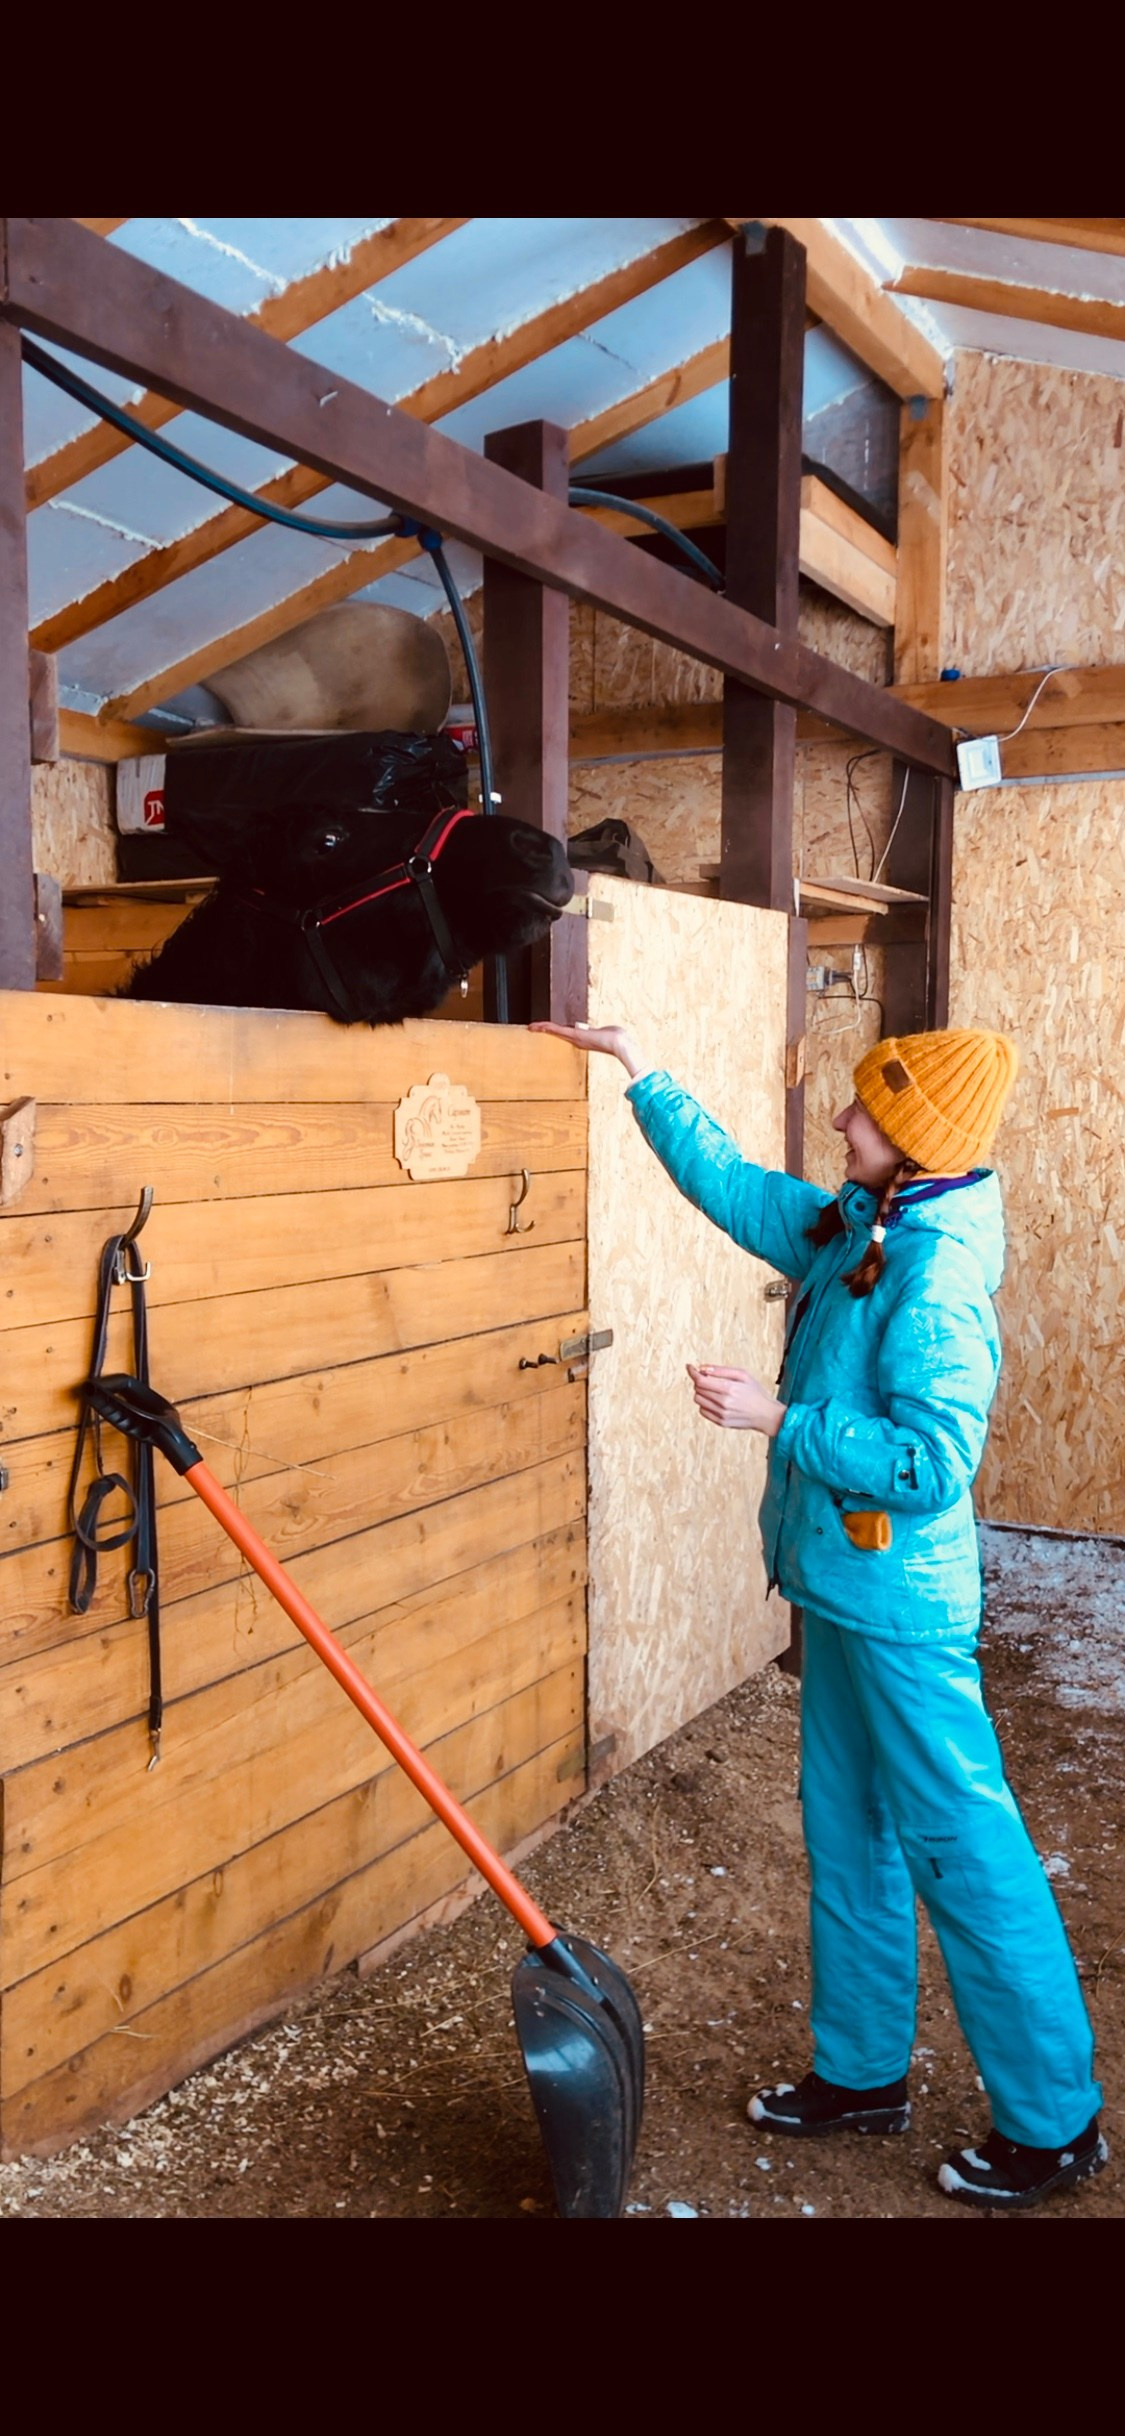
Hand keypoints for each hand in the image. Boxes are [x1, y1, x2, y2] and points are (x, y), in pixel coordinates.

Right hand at [529, 1020, 649, 1077]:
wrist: (618, 1044)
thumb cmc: (616, 1038)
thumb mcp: (609, 1032)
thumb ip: (608, 1032)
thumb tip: (614, 1032)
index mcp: (583, 1038)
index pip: (566, 1033)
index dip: (556, 1031)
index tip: (547, 1029)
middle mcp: (577, 1039)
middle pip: (557, 1032)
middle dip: (545, 1030)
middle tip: (533, 1028)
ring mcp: (574, 1037)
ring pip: (554, 1031)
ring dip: (542, 1028)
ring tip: (532, 1027)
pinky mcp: (573, 1035)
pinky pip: (556, 1029)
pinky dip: (545, 1027)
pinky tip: (536, 1026)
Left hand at [687, 1363, 786, 1437]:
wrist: (766, 1415)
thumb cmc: (755, 1392)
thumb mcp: (743, 1375)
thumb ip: (721, 1370)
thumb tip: (702, 1368)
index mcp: (729, 1388)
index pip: (701, 1380)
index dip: (692, 1372)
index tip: (690, 1367)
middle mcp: (723, 1402)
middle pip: (698, 1389)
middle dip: (700, 1381)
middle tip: (708, 1378)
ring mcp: (721, 1414)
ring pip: (699, 1400)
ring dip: (702, 1393)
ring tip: (714, 1390)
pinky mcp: (721, 1422)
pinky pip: (703, 1411)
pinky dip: (705, 1404)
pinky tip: (716, 1400)